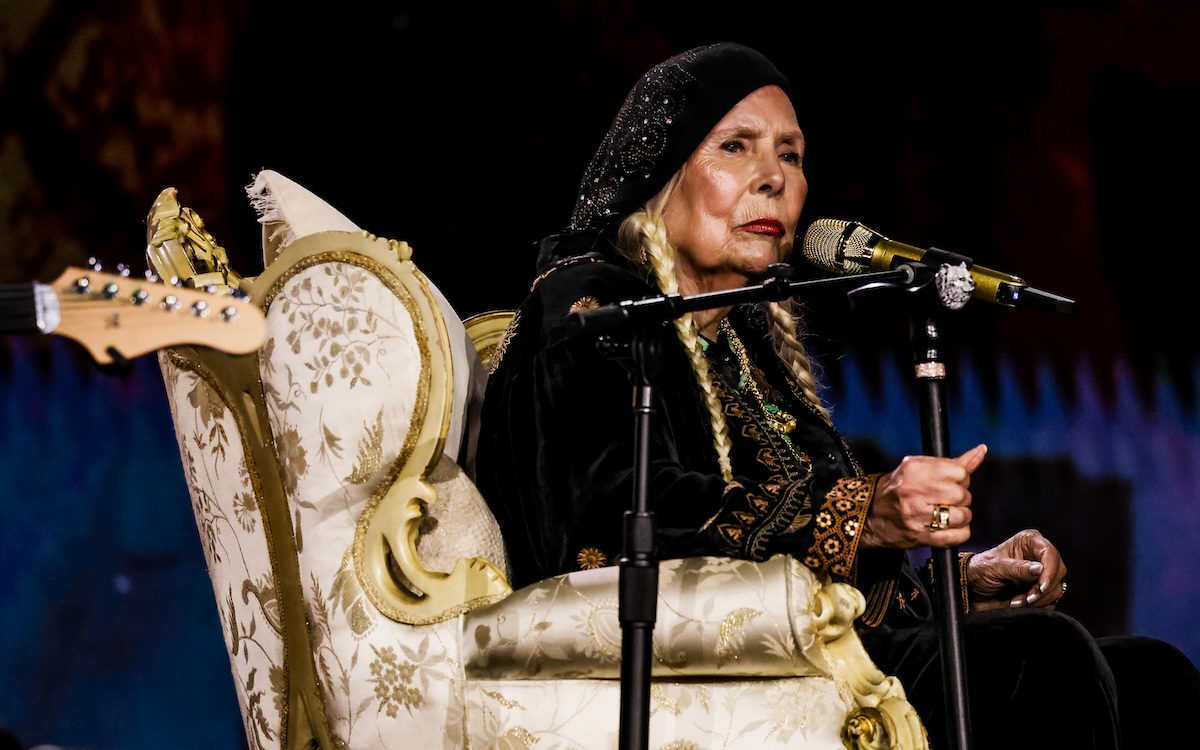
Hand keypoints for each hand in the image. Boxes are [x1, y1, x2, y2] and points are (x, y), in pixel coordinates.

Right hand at [859, 444, 986, 548]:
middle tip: (948, 499)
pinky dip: (958, 533)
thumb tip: (981, 450)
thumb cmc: (899, 488)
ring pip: (963, 516)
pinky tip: (946, 528)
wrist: (870, 515)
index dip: (960, 478)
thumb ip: (953, 462)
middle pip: (962, 494)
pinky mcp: (920, 537)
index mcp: (914, 469)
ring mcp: (916, 516)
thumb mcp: (919, 468)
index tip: (950, 482)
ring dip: (960, 517)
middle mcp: (913, 491)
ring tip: (947, 514)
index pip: (960, 472)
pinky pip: (958, 536)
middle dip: (961, 498)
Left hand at [965, 529, 1067, 610]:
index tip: (1040, 586)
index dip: (1050, 571)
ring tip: (1016, 601)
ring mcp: (1042, 574)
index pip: (1050, 554)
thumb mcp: (995, 566)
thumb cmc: (980, 570)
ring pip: (1056, 589)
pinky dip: (1037, 606)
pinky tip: (1019, 604)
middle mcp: (1039, 556)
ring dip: (1038, 599)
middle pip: (1059, 572)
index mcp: (1029, 542)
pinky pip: (1051, 601)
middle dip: (1043, 588)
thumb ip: (1017, 568)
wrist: (971, 589)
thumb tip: (1040, 569)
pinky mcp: (1041, 591)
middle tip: (1026, 598)